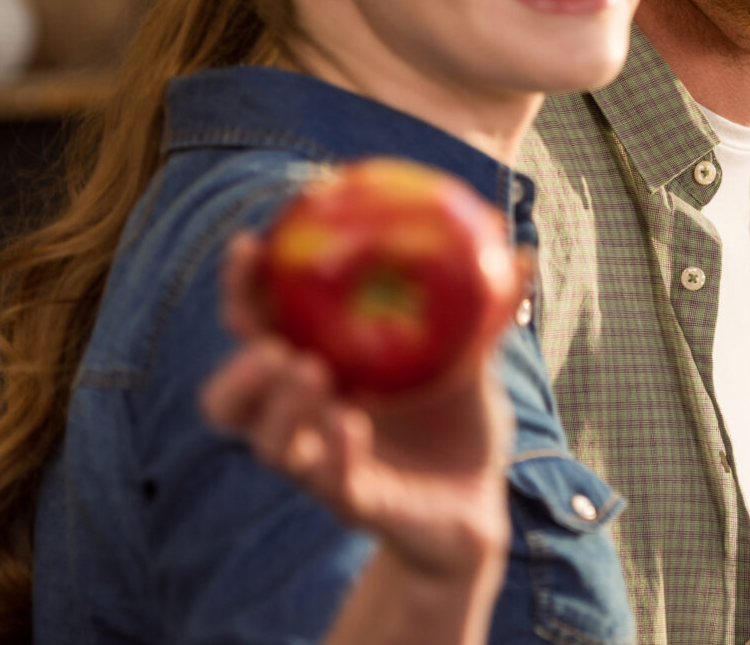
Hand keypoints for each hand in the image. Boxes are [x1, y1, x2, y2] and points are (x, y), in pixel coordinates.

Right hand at [200, 231, 515, 580]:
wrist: (480, 504)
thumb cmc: (458, 424)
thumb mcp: (470, 361)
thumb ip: (485, 313)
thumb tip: (521, 250)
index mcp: (316, 374)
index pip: (256, 330)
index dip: (241, 291)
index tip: (249, 244)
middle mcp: (304, 423)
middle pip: (229, 402)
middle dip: (238, 368)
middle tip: (270, 342)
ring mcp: (322, 468)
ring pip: (269, 445)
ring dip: (280, 407)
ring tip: (309, 369)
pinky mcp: (354, 504)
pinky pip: (330, 481)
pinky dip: (335, 450)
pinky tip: (351, 422)